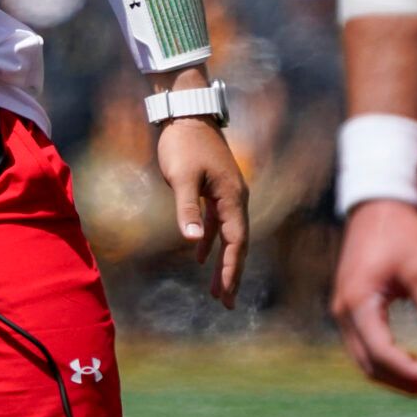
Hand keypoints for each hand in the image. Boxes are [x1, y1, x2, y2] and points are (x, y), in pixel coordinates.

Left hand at [155, 116, 248, 307]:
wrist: (186, 112)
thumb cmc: (183, 143)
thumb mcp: (181, 176)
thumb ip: (186, 208)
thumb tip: (192, 240)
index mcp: (232, 199)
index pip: (235, 242)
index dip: (231, 269)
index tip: (226, 294)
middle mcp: (235, 199)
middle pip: (236, 243)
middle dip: (231, 273)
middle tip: (226, 303)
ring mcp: (225, 193)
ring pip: (226, 234)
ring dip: (221, 260)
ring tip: (216, 289)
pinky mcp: (214, 187)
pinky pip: (216, 221)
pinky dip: (209, 238)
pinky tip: (199, 253)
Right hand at [331, 199, 416, 395]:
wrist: (376, 207)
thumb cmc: (399, 233)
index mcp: (358, 301)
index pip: (382, 352)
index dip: (412, 373)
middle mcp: (343, 309)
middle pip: (368, 363)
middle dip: (404, 381)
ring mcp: (343, 308)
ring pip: (363, 358)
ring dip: (395, 374)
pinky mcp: (349, 306)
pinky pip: (363, 345)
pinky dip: (386, 360)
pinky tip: (411, 360)